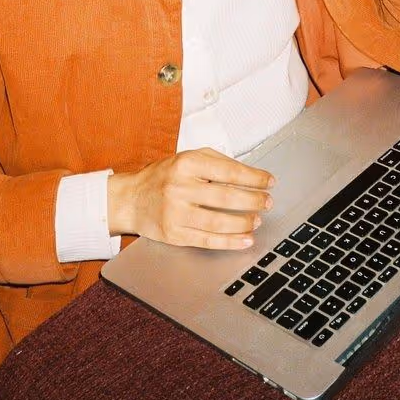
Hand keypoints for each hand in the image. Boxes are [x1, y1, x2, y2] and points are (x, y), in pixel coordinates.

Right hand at [108, 148, 274, 249]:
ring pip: (218, 221)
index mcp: (186, 163)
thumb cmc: (164, 176)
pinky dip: (230, 242)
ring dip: (244, 222)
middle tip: (268, 202)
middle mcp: (180, 187)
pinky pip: (207, 240)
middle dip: (253, 200)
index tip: (269, 181)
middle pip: (226, 196)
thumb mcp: (187, 158)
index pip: (228, 170)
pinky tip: (244, 240)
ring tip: (257, 220)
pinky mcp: (174, 235)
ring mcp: (176, 213)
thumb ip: (216, 162)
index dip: (253, 177)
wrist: (130, 199)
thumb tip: (249, 173)